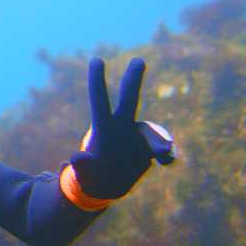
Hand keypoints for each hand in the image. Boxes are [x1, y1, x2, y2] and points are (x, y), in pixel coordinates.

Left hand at [69, 57, 171, 199]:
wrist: (107, 186)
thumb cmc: (91, 177)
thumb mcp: (85, 174)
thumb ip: (82, 166)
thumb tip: (76, 157)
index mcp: (103, 128)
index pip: (99, 101)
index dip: (97, 81)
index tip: (96, 59)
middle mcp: (122, 126)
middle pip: (129, 98)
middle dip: (133, 78)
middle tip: (138, 59)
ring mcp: (137, 136)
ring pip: (152, 129)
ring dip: (161, 140)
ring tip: (164, 154)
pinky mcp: (149, 149)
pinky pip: (164, 148)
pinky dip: (168, 153)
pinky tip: (166, 161)